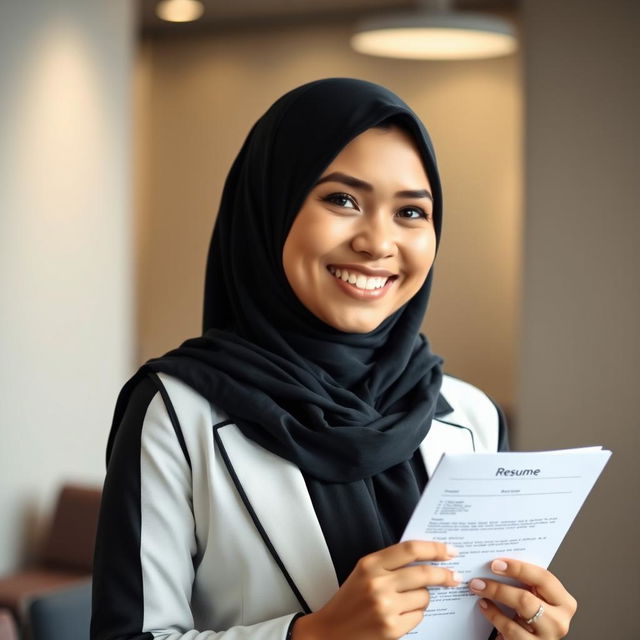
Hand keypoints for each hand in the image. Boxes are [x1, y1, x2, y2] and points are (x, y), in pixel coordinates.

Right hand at [293, 540, 460, 639]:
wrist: (331, 630)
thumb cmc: (350, 599)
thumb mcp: (365, 572)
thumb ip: (390, 562)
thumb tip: (427, 557)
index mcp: (370, 564)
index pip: (410, 549)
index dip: (434, 548)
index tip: (449, 550)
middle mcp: (378, 583)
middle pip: (424, 573)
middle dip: (444, 574)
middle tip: (454, 576)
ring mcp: (385, 607)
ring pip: (424, 597)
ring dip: (424, 598)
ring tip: (407, 600)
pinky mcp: (391, 628)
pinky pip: (419, 616)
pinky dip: (415, 614)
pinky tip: (401, 614)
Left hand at [468, 558, 576, 638]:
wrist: (531, 639)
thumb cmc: (533, 613)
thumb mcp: (536, 596)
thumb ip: (526, 581)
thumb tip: (498, 561)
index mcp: (563, 601)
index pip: (544, 578)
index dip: (519, 568)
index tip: (496, 563)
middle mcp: (559, 621)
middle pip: (527, 599)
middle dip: (498, 588)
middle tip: (478, 580)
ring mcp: (547, 637)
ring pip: (517, 617)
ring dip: (493, 601)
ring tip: (478, 591)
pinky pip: (510, 631)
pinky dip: (494, 616)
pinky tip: (484, 607)